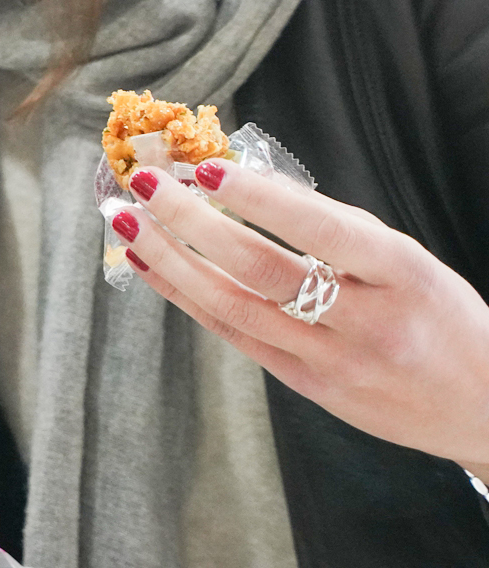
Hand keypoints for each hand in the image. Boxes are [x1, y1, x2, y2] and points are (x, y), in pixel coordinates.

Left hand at [114, 159, 488, 473]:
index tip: (207, 168)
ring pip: (236, 308)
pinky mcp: (310, 388)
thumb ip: (332, 225)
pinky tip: (149, 265)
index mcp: (403, 276)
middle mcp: (369, 323)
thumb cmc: (437, 312)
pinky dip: (186, 297)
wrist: (483, 406)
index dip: (262, 201)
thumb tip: (247, 176)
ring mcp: (336, 363)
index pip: (325, 232)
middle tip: (142, 183)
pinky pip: (236, 335)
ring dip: (170, 260)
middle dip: (193, 224)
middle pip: (265, 271)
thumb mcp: (405, 259)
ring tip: (123, 219)